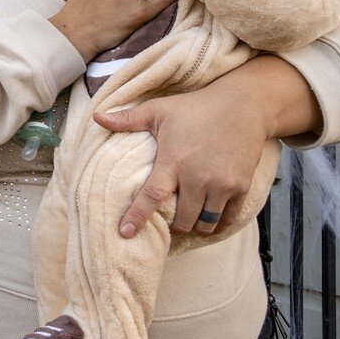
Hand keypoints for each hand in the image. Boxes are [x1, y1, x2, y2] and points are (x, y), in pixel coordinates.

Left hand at [99, 79, 273, 238]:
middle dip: (173, 226)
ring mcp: (222, 184)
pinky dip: (217, 223)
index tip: (125, 233)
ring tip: (188, 221)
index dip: (137, 217)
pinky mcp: (241, 186)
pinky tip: (209, 219)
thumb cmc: (196, 107)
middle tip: (167, 223)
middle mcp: (197, 176)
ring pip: (205, 223)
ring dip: (195, 227)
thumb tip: (96, 118)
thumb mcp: (159, 110)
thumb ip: (127, 119)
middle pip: (183, 220)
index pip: (152, 196)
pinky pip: (227, 218)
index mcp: (173, 160)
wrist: (244, 105)